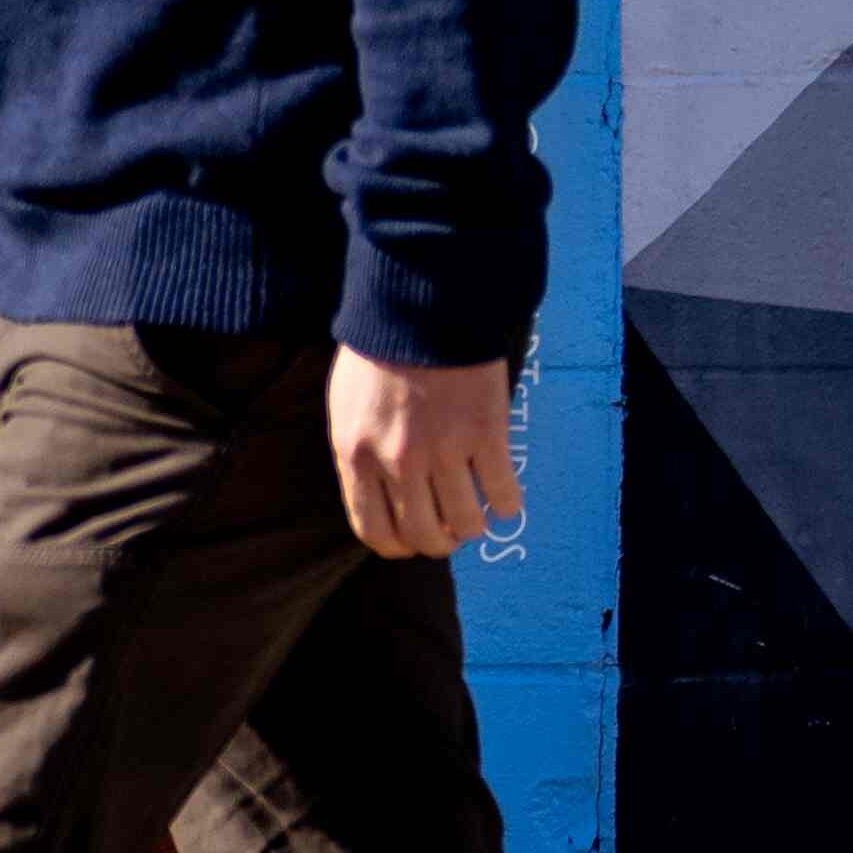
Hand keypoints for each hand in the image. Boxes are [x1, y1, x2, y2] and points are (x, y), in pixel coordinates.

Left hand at [330, 350, 521, 563]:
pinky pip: (504, 496)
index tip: (411, 537)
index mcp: (355, 454)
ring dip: (473, 524)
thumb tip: (379, 502)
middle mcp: (398, 461)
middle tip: (448, 526)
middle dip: (439, 541)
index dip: (398, 545)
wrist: (418, 307)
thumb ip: (360, 458)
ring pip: (467, 525)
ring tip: (474, 506)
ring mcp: (444, 450)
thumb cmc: (377, 356)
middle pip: (424, 537)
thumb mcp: (346, 408)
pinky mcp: (486, 435)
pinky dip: (507, 502)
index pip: (374, 531)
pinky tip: (502, 490)